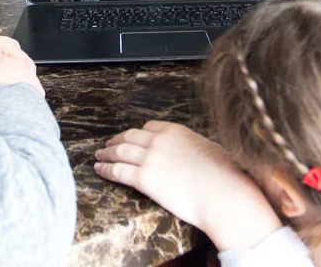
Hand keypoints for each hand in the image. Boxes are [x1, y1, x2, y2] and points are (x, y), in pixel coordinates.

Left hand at [94, 121, 280, 250]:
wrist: (220, 193)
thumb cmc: (221, 174)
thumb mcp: (206, 147)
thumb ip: (190, 146)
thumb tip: (189, 152)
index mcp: (174, 130)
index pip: (148, 127)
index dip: (136, 134)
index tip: (129, 137)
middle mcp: (159, 140)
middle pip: (130, 137)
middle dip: (116, 140)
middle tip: (108, 144)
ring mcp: (150, 158)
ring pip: (120, 151)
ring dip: (106, 153)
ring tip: (99, 156)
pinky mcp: (144, 178)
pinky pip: (118, 170)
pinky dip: (106, 168)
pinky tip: (99, 169)